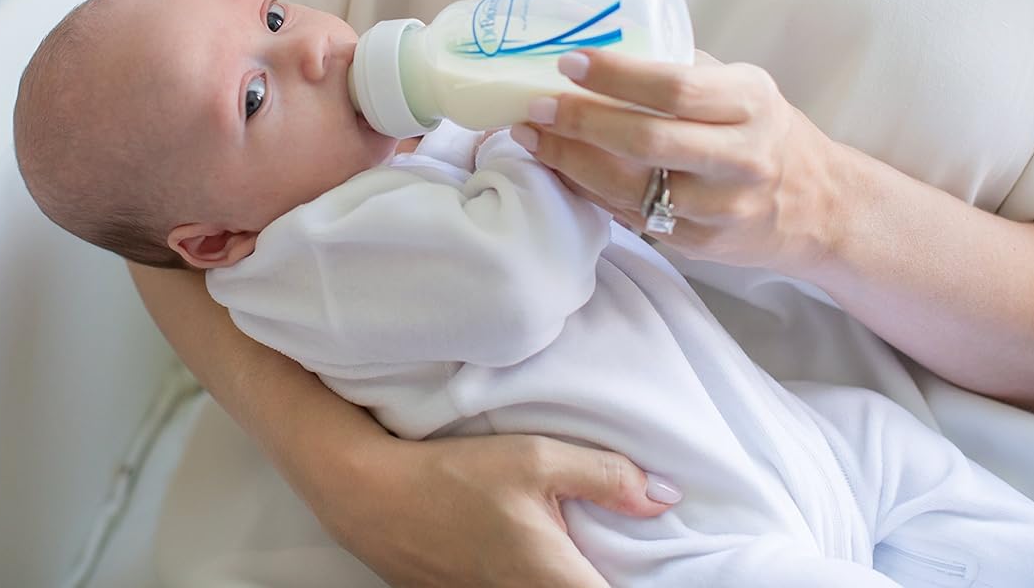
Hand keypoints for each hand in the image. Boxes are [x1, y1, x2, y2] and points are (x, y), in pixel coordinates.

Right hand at [326, 432, 674, 587]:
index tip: (651, 563)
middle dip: (603, 573)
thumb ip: (605, 475)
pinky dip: (537, 577)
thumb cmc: (452, 475)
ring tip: (570, 547)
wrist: (370, 495)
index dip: (641, 580)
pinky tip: (529, 549)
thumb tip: (662, 495)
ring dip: (568, 575)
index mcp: (555, 581)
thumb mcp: (535, 457)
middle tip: (614, 547)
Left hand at [513, 49, 844, 274]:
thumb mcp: (740, 88)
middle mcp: (742, 157)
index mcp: (750, 103)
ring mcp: (723, 207)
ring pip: (632, 187)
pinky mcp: (703, 243)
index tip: (569, 62)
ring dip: (571, 161)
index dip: (616, 75)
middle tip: (536, 104)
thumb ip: (682, 69)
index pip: (675, 87)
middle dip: (581, 121)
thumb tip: (601, 40)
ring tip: (534, 137)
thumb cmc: (762, 130)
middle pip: (647, 140)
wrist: (819, 204)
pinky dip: (589, 190)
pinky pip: (632, 216)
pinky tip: (562, 169)